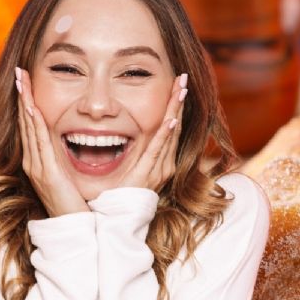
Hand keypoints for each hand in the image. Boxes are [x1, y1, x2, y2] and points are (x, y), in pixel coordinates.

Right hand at [16, 67, 89, 216]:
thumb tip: (83, 145)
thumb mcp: (70, 178)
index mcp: (41, 162)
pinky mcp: (46, 173)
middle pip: (26, 123)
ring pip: (30, 128)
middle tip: (20, 73)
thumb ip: (68, 162)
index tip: (27, 83)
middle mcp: (35, 162)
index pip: (33, 127)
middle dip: (23, 97)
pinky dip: (34, 123)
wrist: (74, 231)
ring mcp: (38, 167)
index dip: (28, 104)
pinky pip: (39, 143)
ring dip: (25, 103)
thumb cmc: (76, 206)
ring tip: (22, 81)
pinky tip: (31, 107)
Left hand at [116, 73, 187, 191]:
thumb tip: (117, 134)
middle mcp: (164, 164)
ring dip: (175, 110)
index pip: (170, 127)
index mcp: (159, 161)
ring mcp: (158, 169)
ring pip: (169, 133)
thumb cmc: (117, 196)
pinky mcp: (148, 175)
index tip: (177, 85)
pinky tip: (171, 120)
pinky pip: (157, 151)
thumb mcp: (126, 169)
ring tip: (180, 90)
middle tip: (182, 78)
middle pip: (174, 125)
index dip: (174, 105)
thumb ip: (129, 153)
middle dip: (177, 101)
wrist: (117, 221)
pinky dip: (165, 135)